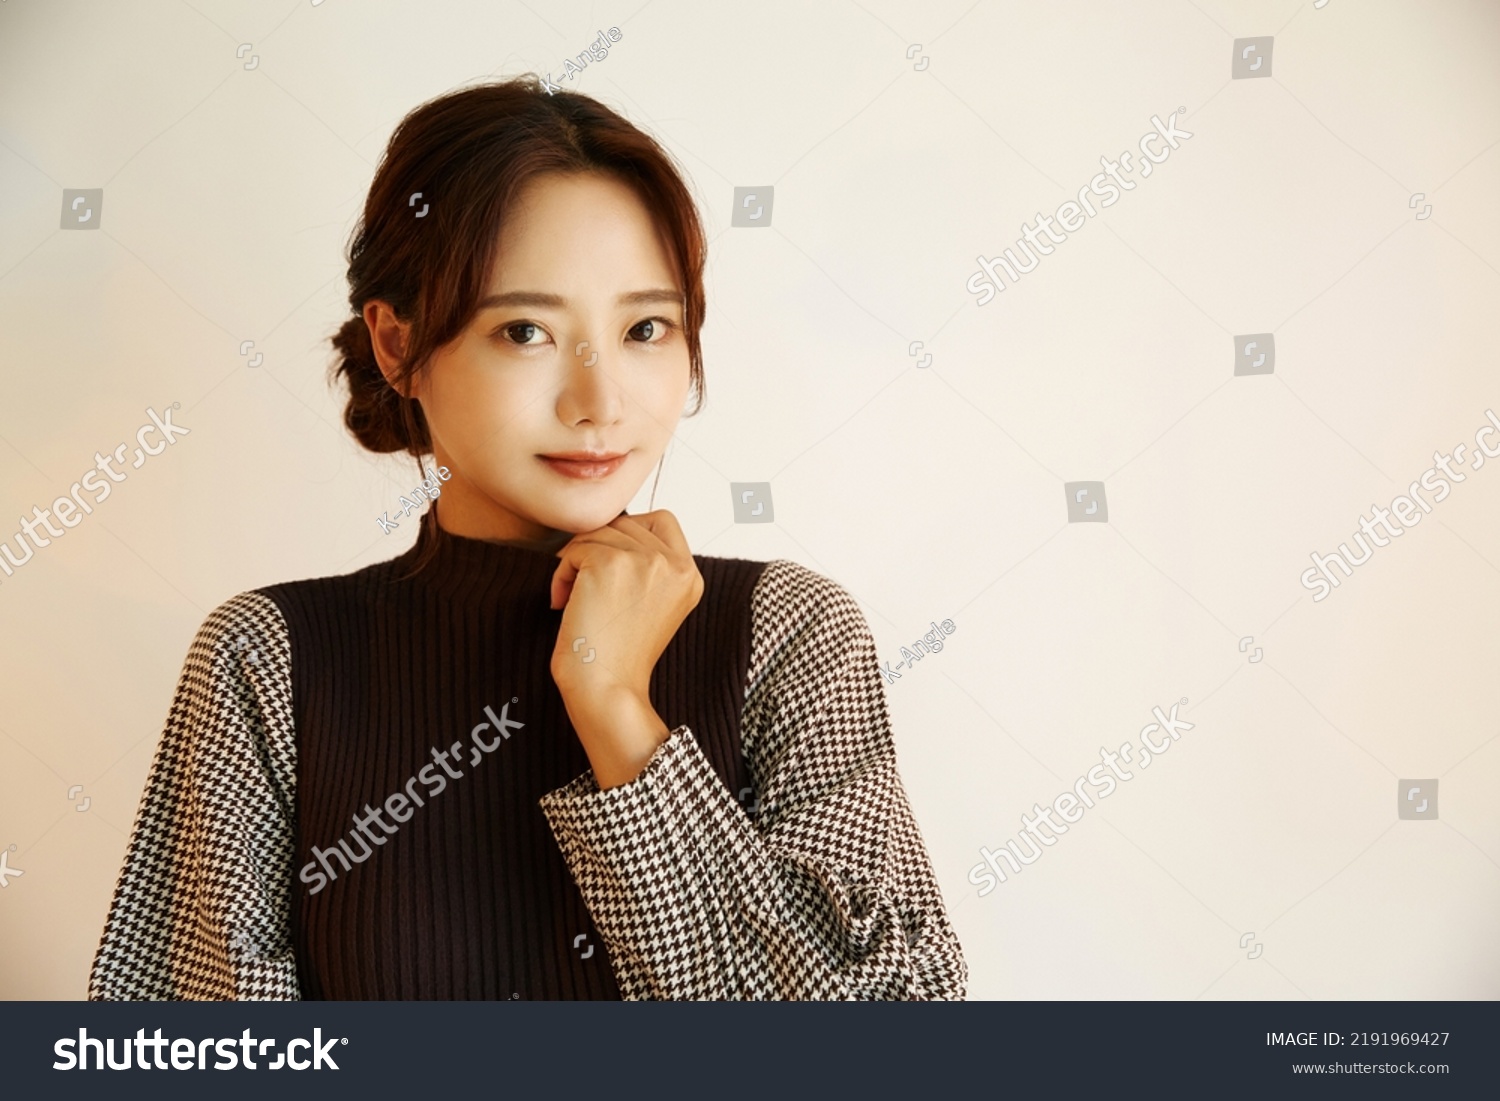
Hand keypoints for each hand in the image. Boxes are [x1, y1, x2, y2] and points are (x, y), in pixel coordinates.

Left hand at [548, 510, 703, 785]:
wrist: (607, 687)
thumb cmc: (620, 654)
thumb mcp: (656, 604)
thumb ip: (651, 566)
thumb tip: (612, 527)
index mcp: (690, 575)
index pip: (661, 520)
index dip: (630, 532)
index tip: (612, 565)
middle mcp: (675, 563)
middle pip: (624, 523)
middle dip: (598, 549)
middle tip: (585, 587)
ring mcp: (644, 560)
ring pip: (598, 533)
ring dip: (577, 560)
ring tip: (574, 597)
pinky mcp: (610, 562)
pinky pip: (574, 548)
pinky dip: (561, 573)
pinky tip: (563, 602)